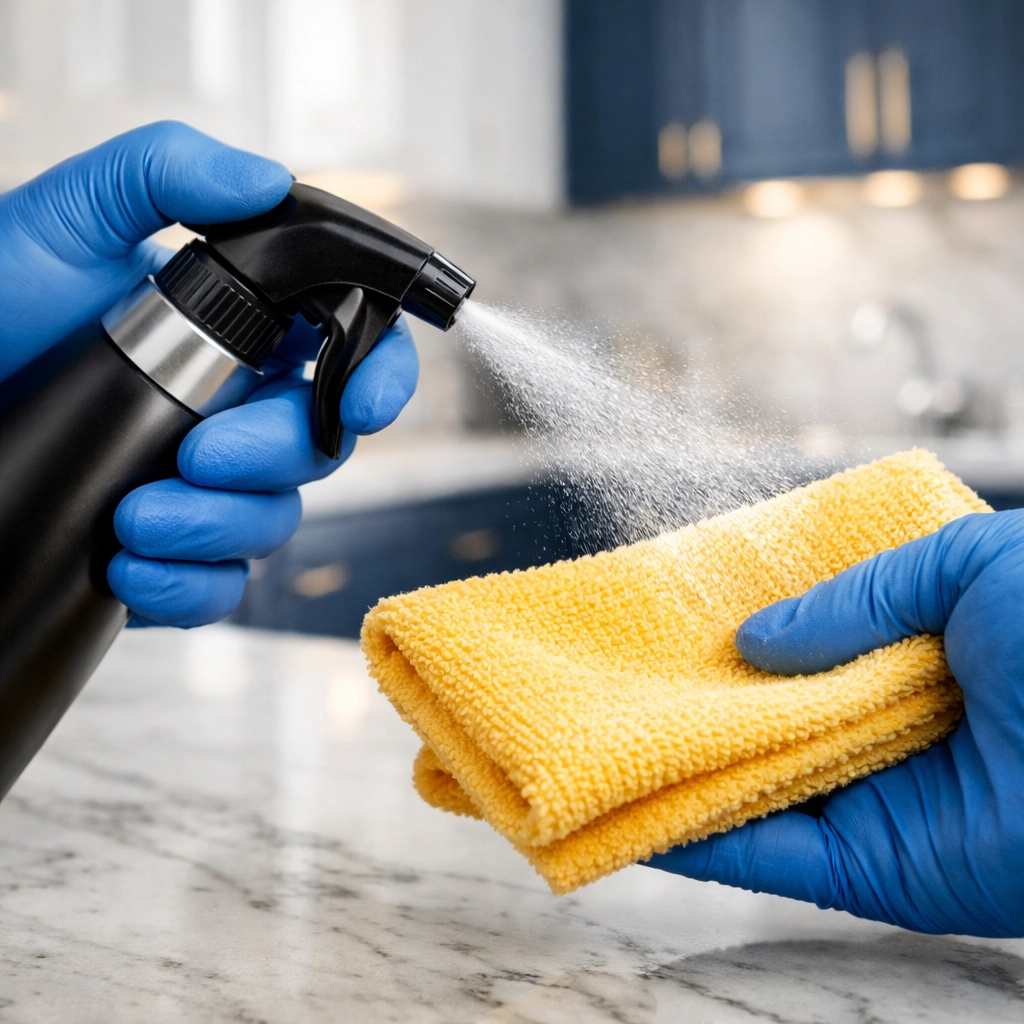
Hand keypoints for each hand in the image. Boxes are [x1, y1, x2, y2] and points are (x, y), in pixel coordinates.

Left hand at [0, 121, 417, 626]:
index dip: (381, 378)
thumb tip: (266, 181)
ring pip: (274, 523)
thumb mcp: (65, 222)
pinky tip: (129, 568)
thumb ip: (164, 173)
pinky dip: (187, 587)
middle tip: (198, 454)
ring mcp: (209, 482)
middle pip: (319, 446)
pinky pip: (221, 587)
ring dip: (218, 529)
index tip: (359, 405)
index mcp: (241, 329)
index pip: (352, 348)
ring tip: (134, 517)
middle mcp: (238, 407)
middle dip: (269, 458)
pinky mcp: (176, 546)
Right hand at [647, 509, 1023, 937]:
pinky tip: (630, 811)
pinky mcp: (865, 870)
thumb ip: (856, 593)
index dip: (728, 633)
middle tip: (608, 680)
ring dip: (671, 771)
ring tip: (592, 741)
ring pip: (745, 789)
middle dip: (686, 703)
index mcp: (904, 653)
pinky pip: (765, 858)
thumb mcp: (967, 563)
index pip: (792, 645)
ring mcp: (865, 801)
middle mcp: (876, 727)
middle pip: (758, 720)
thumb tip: (754, 639)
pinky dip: (694, 842)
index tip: (660, 619)